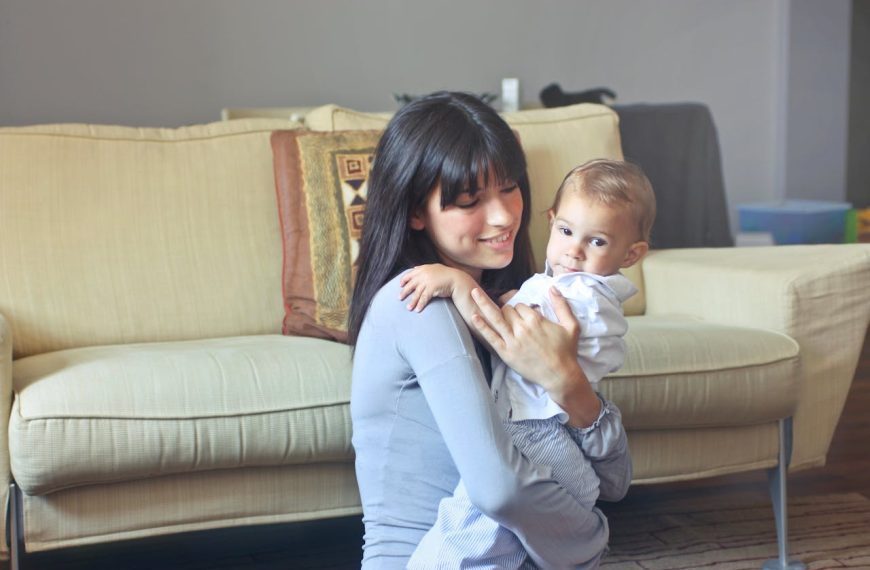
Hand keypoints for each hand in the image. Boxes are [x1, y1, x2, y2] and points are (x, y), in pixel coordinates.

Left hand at [399, 264, 470, 311]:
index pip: (409, 274)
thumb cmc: (445, 274)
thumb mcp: (434, 268)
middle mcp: (424, 274)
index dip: (404, 280)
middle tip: (400, 298)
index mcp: (423, 269)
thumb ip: (423, 268)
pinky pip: (424, 298)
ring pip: (416, 293)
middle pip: (411, 285)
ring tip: (408, 308)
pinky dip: (420, 304)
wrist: (456, 279)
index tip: (400, 285)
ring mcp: (427, 282)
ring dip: (412, 301)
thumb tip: (414, 268)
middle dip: (404, 292)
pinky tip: (417, 310)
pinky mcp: (432, 289)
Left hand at [470, 286, 601, 426]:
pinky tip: (474, 317)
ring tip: (473, 292)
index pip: (520, 306)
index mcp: (535, 320)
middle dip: (507, 309)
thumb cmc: (567, 351)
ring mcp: (512, 341)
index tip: (523, 314)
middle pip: (507, 310)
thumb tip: (552, 287)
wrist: (560, 375)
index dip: (520, 308)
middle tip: (510, 316)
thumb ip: (562, 305)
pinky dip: (482, 326)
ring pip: (496, 317)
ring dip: (483, 303)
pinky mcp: (506, 353)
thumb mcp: (571, 326)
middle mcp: (521, 328)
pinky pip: (491, 337)